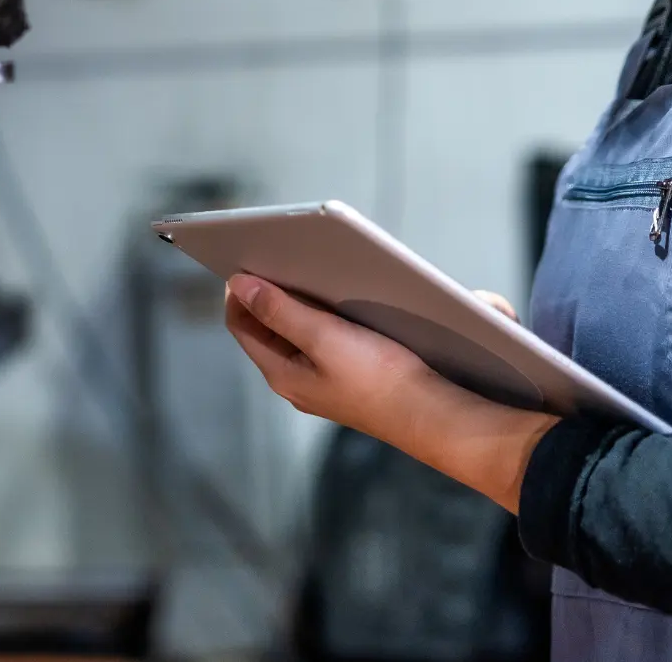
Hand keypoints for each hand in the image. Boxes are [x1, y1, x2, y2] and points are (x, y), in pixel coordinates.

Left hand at [224, 274, 560, 513]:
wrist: (433, 415)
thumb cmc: (378, 378)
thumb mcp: (322, 337)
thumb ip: (278, 310)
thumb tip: (239, 283)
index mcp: (282, 374)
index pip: (241, 323)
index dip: (240, 288)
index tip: (249, 255)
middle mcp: (298, 379)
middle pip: (268, 326)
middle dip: (271, 290)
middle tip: (282, 255)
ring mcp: (324, 380)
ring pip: (298, 331)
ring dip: (301, 300)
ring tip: (312, 270)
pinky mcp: (351, 377)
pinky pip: (326, 339)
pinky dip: (327, 315)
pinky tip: (344, 297)